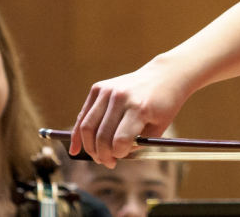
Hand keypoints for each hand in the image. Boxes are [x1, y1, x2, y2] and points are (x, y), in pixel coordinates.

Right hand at [70, 55, 186, 167]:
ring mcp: (107, 91)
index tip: (121, 157)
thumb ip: (136, 145)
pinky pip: (84, 115)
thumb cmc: (164, 105)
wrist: (164, 76)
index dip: (119, 154)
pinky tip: (75, 149)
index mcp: (139, 108)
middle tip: (108, 163)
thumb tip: (112, 156)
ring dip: (89, 148)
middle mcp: (120, 97)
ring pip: (87, 127)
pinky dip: (78, 134)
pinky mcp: (98, 87)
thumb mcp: (158, 128)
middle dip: (103, 156)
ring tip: (98, 157)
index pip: (120, 141)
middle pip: (101, 136)